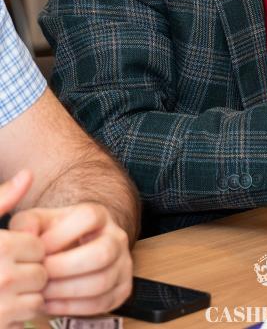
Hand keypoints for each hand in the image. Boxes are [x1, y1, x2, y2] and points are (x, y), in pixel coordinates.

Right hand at [0, 170, 46, 327]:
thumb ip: (3, 198)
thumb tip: (28, 173)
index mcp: (0, 248)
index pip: (39, 247)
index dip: (27, 248)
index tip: (10, 251)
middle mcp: (3, 278)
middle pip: (42, 274)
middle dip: (29, 272)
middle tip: (6, 271)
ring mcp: (1, 307)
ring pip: (37, 299)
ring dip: (25, 295)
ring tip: (3, 289)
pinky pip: (25, 320)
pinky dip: (17, 316)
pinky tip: (0, 307)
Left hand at [10, 202, 131, 315]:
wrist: (76, 250)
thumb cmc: (56, 236)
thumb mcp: (41, 223)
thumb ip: (29, 223)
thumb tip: (27, 235)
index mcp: (99, 215)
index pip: (89, 218)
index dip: (62, 235)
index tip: (39, 250)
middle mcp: (116, 237)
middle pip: (101, 253)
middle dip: (65, 268)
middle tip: (40, 276)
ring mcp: (123, 263)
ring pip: (102, 281)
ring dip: (67, 291)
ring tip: (43, 292)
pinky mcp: (122, 288)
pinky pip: (101, 303)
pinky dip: (73, 307)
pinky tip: (51, 304)